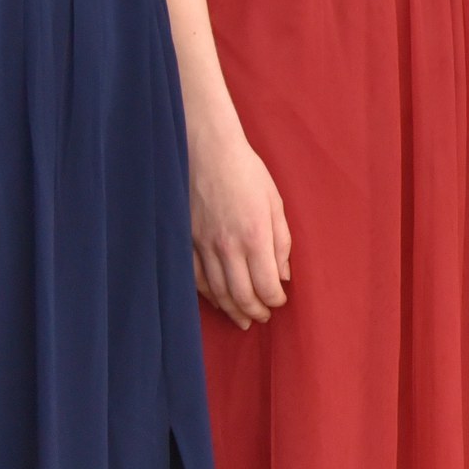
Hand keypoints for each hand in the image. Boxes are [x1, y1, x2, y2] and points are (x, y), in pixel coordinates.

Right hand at [189, 116, 292, 330]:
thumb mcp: (275, 203)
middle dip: (255, 312)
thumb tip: (283, 275)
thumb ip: (281, 242)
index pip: (266, 286)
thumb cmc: (246, 172)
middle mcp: (228, 246)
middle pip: (241, 296)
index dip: (274, 301)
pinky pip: (195, 278)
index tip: (279, 301)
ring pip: (217, 292)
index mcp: (255, 236)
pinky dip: (208, 294)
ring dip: (232, 309)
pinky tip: (217, 299)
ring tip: (242, 318)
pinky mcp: (185, 241)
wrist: (207, 150)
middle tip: (262, 317)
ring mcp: (203, 246)